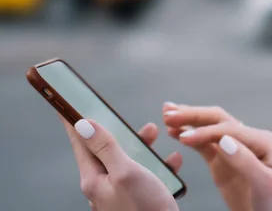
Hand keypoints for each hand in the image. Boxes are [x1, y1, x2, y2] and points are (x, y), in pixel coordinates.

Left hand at [61, 116, 181, 210]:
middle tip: (134, 120)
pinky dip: (159, 165)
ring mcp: (120, 192)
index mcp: (94, 178)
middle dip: (124, 132)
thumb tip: (84, 125)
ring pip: (129, 160)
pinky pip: (146, 175)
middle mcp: (104, 185)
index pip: (80, 141)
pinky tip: (172, 161)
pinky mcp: (136, 198)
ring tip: (156, 136)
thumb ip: (106, 147)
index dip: (73, 120)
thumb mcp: (126, 172)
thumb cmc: (144, 210)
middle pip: (108, 148)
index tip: (66, 104)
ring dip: (144, 147)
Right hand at [163, 103, 271, 210]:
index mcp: (262, 142)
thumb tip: (224, 139)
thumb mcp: (265, 185)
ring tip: (167, 115)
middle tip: (169, 113)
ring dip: (189, 121)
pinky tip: (177, 133)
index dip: (205, 131)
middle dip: (193, 115)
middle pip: (218, 121)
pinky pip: (206, 146)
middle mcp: (249, 141)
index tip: (183, 137)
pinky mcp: (226, 164)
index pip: (229, 129)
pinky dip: (191, 138)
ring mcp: (236, 151)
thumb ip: (245, 161)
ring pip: (209, 130)